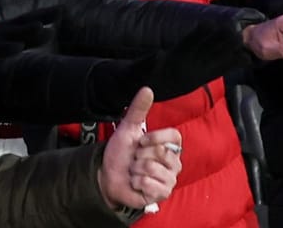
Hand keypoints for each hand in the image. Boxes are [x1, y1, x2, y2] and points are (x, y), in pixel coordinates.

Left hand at [99, 89, 182, 211]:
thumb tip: (147, 89)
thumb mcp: (127, 128)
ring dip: (135, 169)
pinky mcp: (162, 194)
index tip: (140, 141)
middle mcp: (173, 163)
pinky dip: (136, 182)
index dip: (155, 137)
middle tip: (135, 158)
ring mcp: (169, 179)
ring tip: (134, 171)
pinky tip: (135, 182)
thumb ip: (138, 109)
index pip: (174, 136)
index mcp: (169, 146)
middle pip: (160, 152)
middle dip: (139, 155)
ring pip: (152, 168)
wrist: (108, 175)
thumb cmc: (120, 152)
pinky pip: (149, 184)